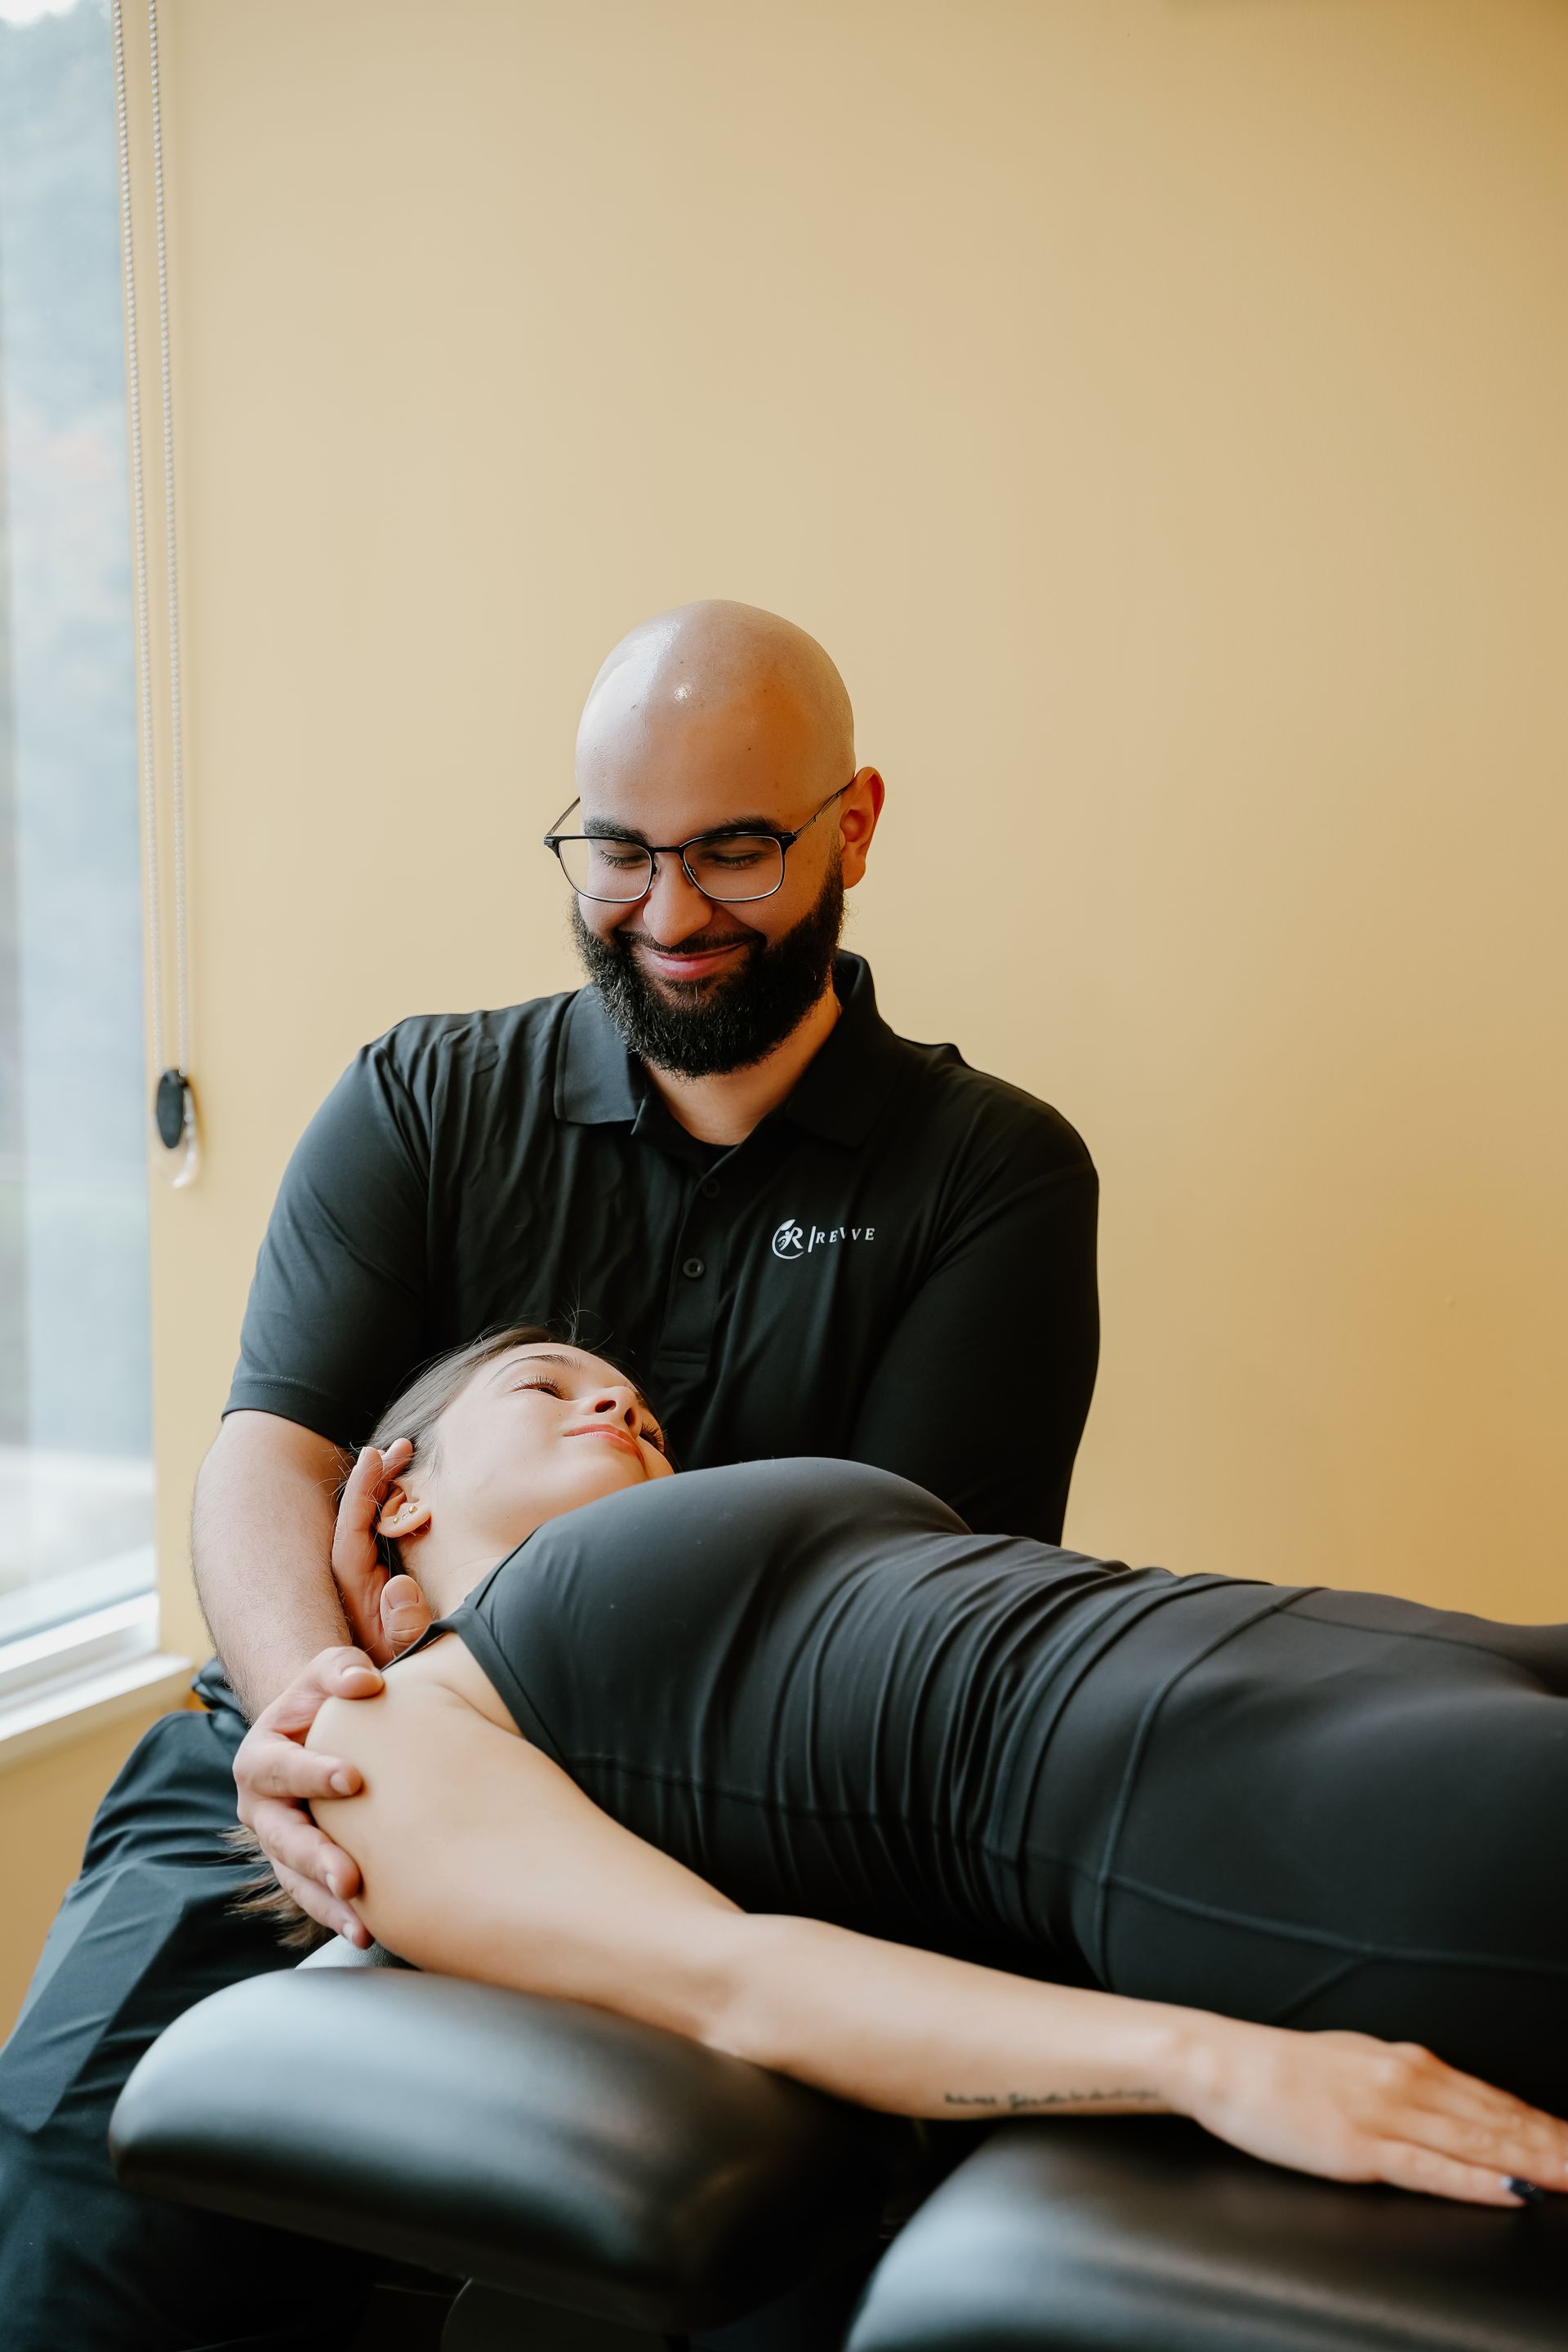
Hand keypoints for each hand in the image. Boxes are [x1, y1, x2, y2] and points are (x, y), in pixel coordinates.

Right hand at [233, 1645, 384, 1946]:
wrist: (319, 1733)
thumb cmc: (326, 1701)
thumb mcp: (328, 1673)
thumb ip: (342, 1669)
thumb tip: (364, 1682)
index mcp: (259, 1758)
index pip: (281, 1767)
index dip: (312, 1772)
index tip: (353, 1778)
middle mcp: (261, 1807)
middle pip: (283, 1838)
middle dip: (316, 1858)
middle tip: (350, 1876)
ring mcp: (279, 1843)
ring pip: (296, 1879)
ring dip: (326, 1903)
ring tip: (361, 1923)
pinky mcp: (301, 1868)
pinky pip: (314, 1898)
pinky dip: (336, 1917)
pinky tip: (367, 1932)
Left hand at [331, 1439, 418, 1664]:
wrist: (406, 1706)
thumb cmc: (408, 1682)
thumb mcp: (408, 1659)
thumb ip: (405, 1628)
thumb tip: (396, 1584)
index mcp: (357, 1594)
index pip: (350, 1533)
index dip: (359, 1493)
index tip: (373, 1457)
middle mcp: (359, 1584)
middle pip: (357, 1520)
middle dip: (375, 1480)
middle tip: (401, 1446)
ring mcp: (374, 1583)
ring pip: (371, 1526)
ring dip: (386, 1490)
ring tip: (405, 1456)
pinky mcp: (389, 1584)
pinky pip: (387, 1537)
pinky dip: (397, 1509)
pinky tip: (413, 1492)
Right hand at [1178, 2015, 1567, 2205]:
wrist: (1223, 2063)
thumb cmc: (1282, 2068)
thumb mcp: (1355, 2062)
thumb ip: (1401, 2082)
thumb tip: (1443, 2100)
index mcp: (1407, 2063)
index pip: (1494, 2100)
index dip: (1544, 2125)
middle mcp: (1407, 2082)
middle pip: (1499, 2123)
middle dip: (1553, 2146)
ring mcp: (1386, 2115)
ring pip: (1479, 2145)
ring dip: (1535, 2164)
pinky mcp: (1361, 2149)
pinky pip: (1432, 2170)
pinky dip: (1479, 2183)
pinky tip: (1512, 2193)